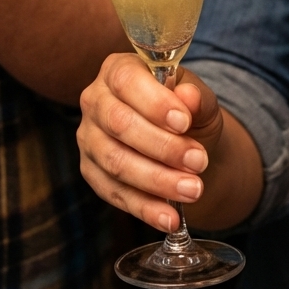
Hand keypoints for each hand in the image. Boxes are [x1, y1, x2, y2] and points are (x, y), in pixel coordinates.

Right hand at [78, 53, 223, 232]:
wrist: (183, 146)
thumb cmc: (187, 114)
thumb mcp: (199, 101)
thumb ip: (196, 97)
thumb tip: (188, 97)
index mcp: (118, 70)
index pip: (127, 81)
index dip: (154, 103)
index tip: (184, 123)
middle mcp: (95, 100)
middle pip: (119, 124)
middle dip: (162, 147)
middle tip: (198, 161)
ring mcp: (89, 138)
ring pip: (116, 162)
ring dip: (157, 180)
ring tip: (193, 190)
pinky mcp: (91, 171)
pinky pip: (114, 193)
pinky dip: (145, 208)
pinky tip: (170, 218)